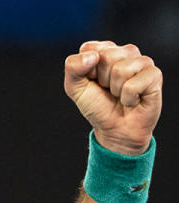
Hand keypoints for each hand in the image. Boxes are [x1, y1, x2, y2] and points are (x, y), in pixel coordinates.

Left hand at [64, 41, 162, 155]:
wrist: (115, 128)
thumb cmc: (97, 106)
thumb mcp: (74, 87)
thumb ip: (72, 67)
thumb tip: (93, 56)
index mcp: (105, 51)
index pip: (89, 48)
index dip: (86, 71)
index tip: (92, 82)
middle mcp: (125, 52)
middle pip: (106, 57)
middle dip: (102, 80)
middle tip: (108, 90)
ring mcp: (142, 62)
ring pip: (121, 69)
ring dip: (116, 89)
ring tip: (120, 94)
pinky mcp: (154, 75)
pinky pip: (133, 85)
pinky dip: (128, 98)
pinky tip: (132, 99)